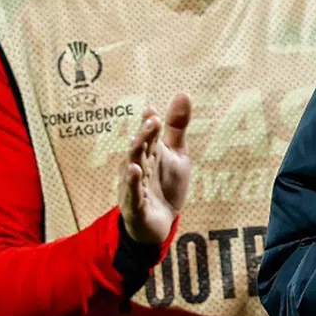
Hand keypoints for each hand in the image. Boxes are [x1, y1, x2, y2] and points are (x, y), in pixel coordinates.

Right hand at [118, 94, 192, 244]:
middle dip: (145, 134)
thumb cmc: (166, 185)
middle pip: (140, 147)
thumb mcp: (177, 154)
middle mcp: (138, 166)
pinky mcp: (135, 205)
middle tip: (153, 119)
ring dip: (136, 153)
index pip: (148, 134)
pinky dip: (131, 181)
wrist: (161, 224)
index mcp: (149, 153)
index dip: (148, 122)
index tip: (151, 109)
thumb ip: (178, 126)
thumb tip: (183, 92)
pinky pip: (132, 192)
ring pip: (133, 167)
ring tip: (140, 139)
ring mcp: (134, 185)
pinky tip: (133, 169)